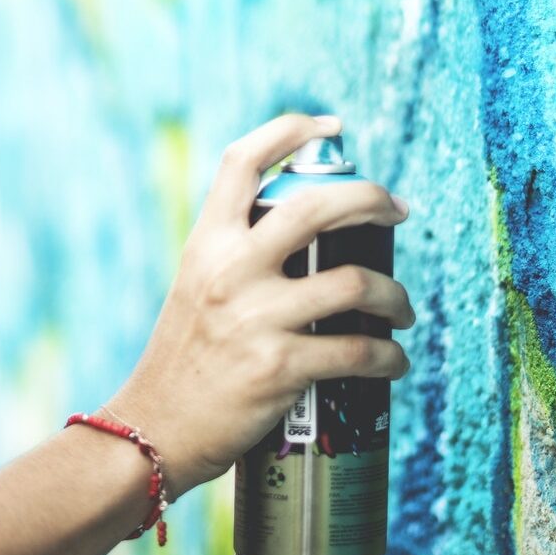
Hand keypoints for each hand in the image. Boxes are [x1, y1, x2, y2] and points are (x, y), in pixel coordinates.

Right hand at [100, 114, 414, 501]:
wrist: (155, 428)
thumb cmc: (183, 360)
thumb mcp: (195, 287)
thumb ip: (236, 256)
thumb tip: (303, 233)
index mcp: (206, 243)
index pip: (242, 162)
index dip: (289, 130)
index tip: (329, 126)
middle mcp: (230, 269)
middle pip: (316, 206)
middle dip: (371, 198)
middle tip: (396, 209)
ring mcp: (256, 317)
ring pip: (354, 281)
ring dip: (394, 294)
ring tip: (400, 307)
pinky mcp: (279, 366)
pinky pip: (357, 351)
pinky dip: (388, 356)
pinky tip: (393, 361)